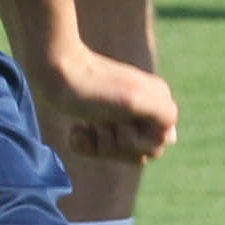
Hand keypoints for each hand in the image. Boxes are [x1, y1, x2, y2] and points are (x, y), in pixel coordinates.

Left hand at [30, 44, 175, 163]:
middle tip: (101, 120)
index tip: (120, 121)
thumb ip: (162, 114)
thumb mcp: (131, 101)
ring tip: (86, 121)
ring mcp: (119, 114)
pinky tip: (76, 127)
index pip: (155, 148)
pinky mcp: (96, 118)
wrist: (53, 69)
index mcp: (158, 103)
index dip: (135, 144)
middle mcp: (143, 108)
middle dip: (114, 144)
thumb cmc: (91, 87)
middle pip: (136, 154)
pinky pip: (95, 149)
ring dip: (97, 143)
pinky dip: (83, 143)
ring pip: (116, 152)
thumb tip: (171, 135)